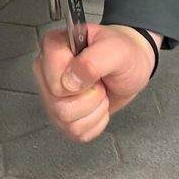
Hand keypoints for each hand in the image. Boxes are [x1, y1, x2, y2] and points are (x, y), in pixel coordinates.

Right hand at [33, 23, 159, 141]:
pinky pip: (74, 132)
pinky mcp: (61, 116)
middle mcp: (47, 70)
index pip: (54, 80)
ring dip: (94, 109)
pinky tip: (97, 104)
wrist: (131, 68)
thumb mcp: (117, 50)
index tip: (93, 72)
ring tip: (100, 91)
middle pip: (57, 103)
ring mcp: (51, 95)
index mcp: (54, 46)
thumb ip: (92, 61)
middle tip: (99, 81)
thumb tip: (69, 82)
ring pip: (65, 119)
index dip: (79, 83)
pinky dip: (95, 122)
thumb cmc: (124, 53)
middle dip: (89, 97)